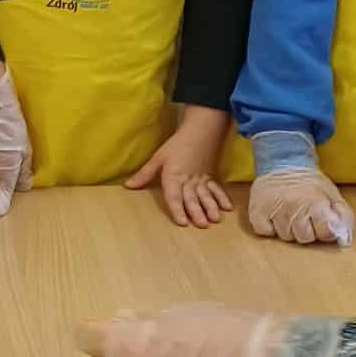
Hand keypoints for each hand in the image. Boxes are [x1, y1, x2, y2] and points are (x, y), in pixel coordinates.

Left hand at [125, 111, 231, 228]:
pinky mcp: (210, 176)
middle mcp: (188, 180)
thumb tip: (128, 186)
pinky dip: (222, 197)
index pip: (174, 196)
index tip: (182, 222)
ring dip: (211, 207)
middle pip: (192, 198)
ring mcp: (201, 179)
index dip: (177, 209)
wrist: (200, 131)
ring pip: (206, 195)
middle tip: (202, 225)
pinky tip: (228, 208)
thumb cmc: (176, 145)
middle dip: (197, 212)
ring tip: (215, 219)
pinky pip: (216, 188)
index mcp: (174, 177)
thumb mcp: (158, 158)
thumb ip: (144, 174)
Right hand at [249, 169, 353, 246]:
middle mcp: (294, 206)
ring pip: (285, 237)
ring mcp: (274, 210)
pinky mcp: (257, 212)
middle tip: (303, 215)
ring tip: (289, 212)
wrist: (282, 163)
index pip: (325, 233)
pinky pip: (265, 232)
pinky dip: (269, 227)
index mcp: (315, 201)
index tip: (321, 221)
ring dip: (288, 228)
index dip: (324, 229)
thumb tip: (345, 238)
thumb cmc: (308, 181)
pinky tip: (275, 215)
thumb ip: (343, 215)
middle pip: (304, 238)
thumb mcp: (331, 193)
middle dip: (306, 229)